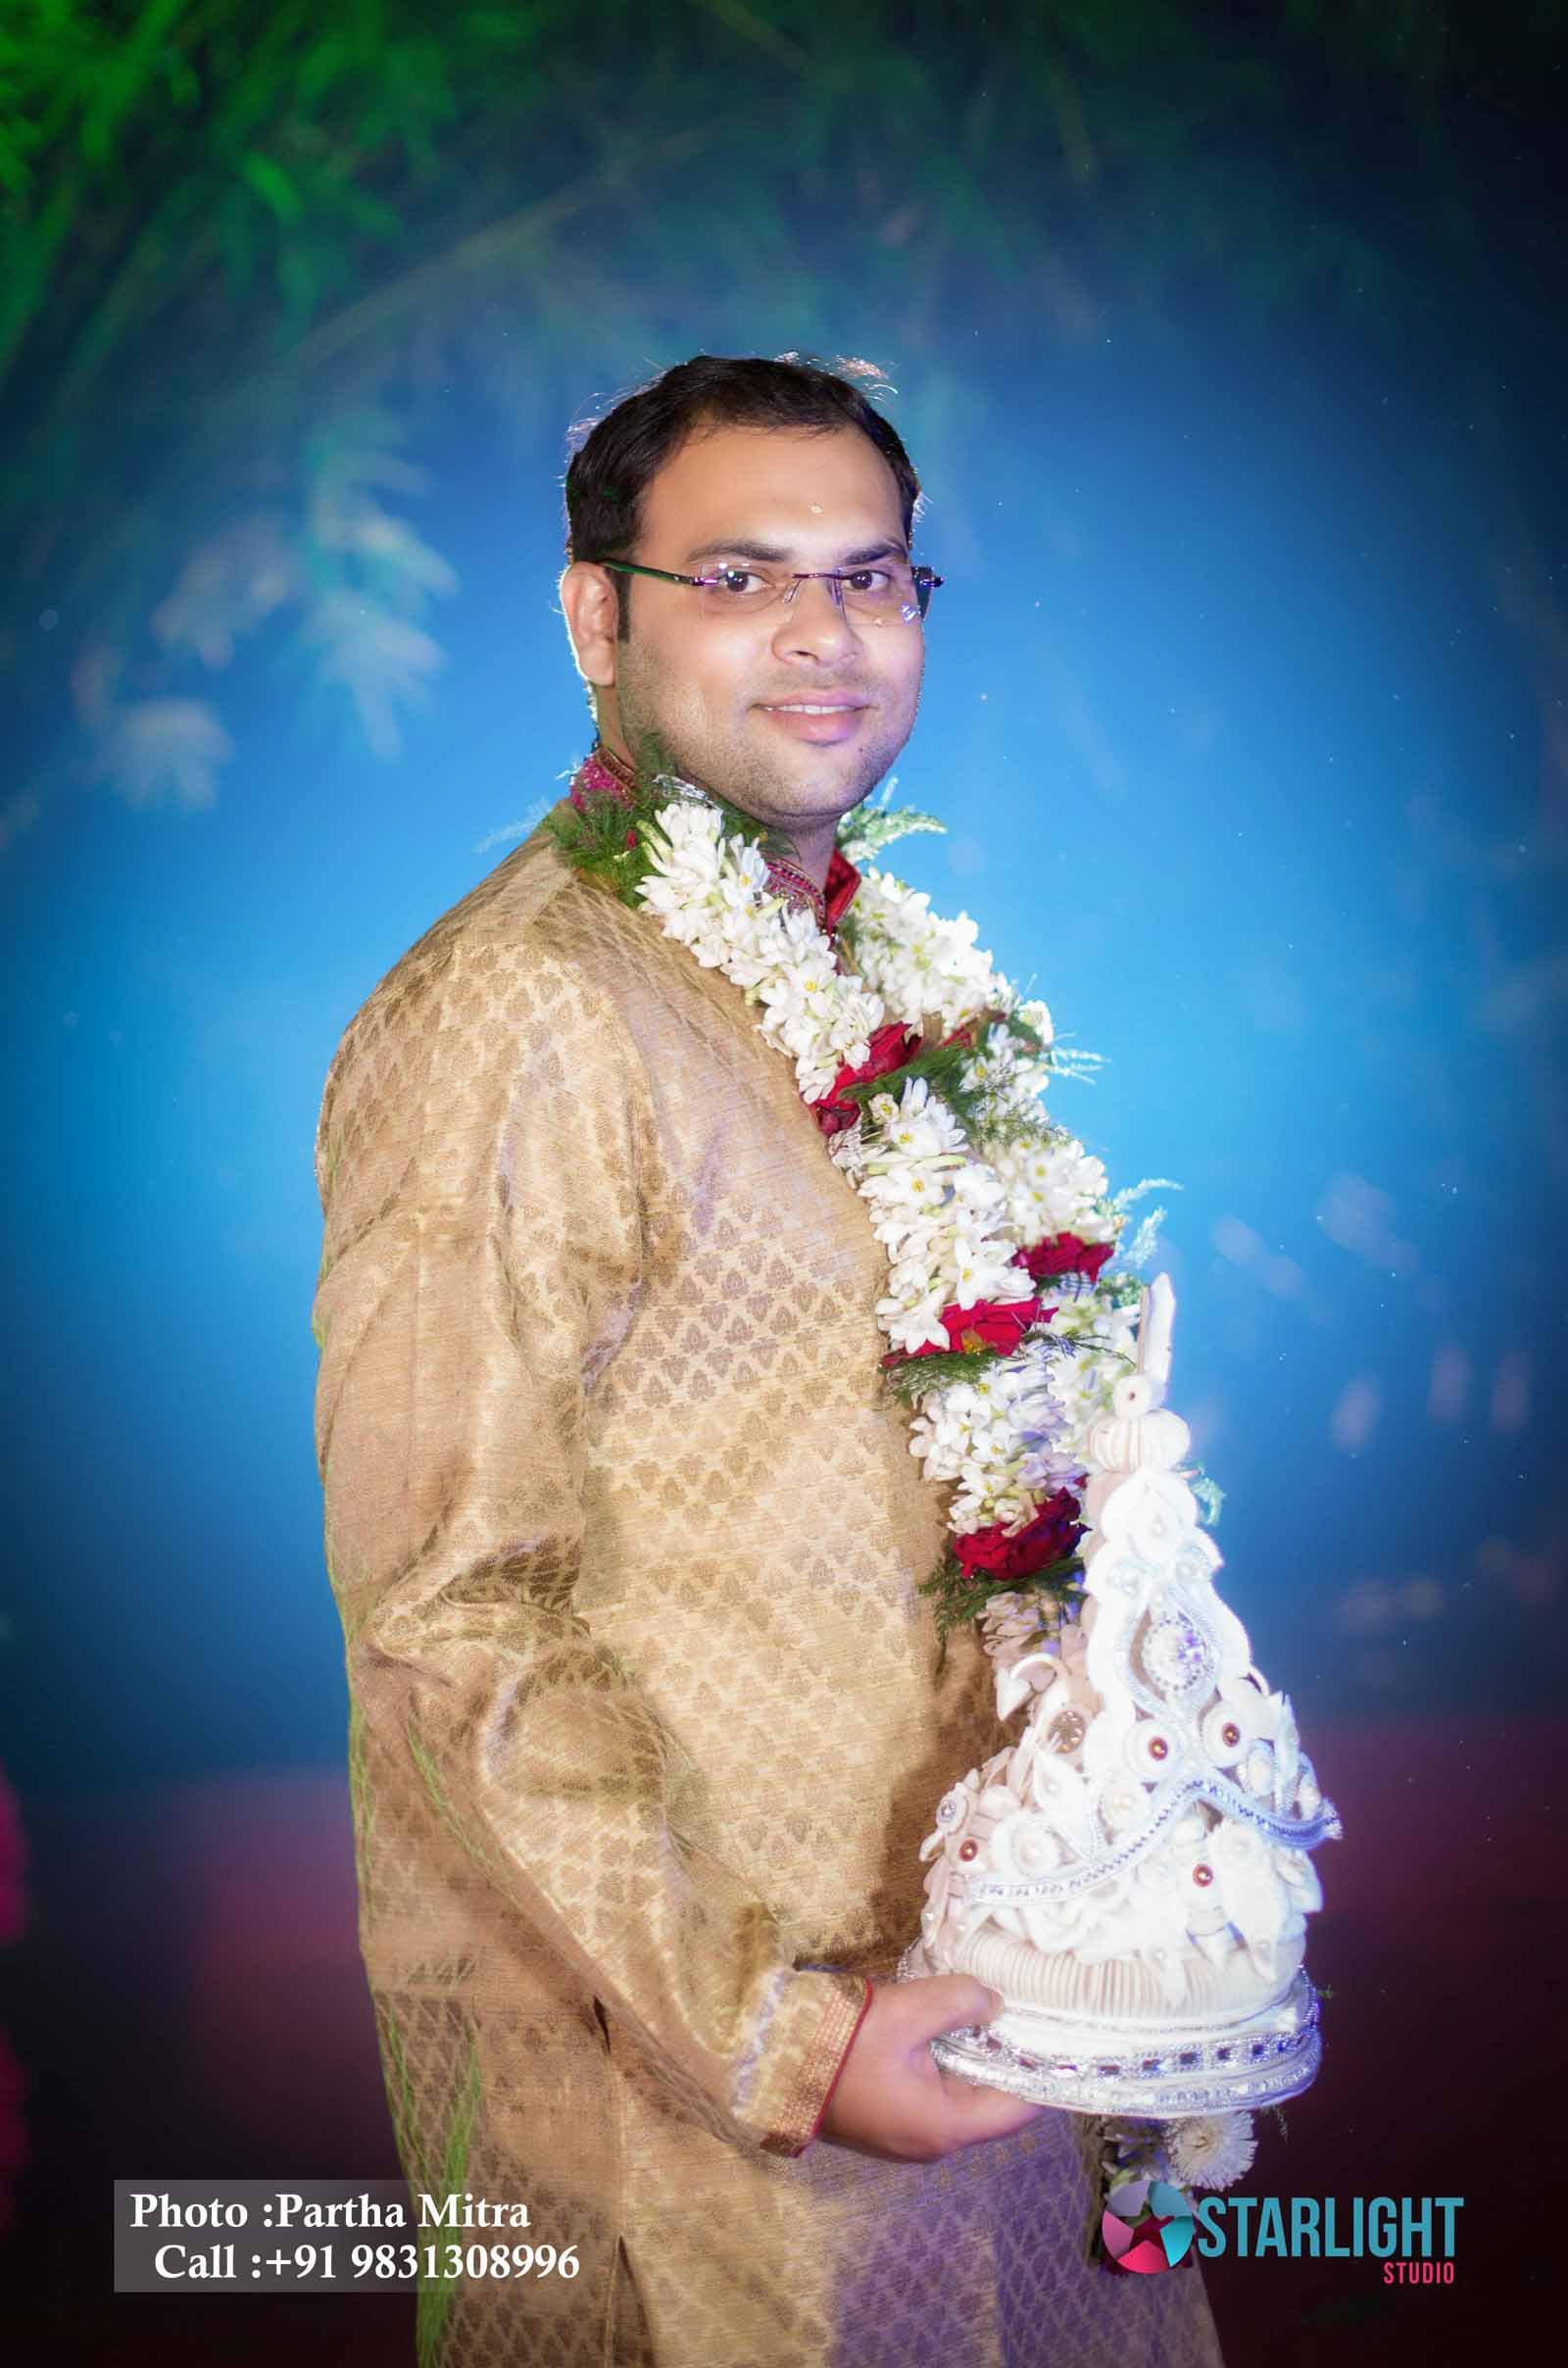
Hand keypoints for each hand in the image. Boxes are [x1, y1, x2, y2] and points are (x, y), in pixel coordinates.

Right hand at [817, 1976, 1050, 2162]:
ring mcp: (905, 2139)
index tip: (1052, 2033)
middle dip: (1002, 2058)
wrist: (772, 2062)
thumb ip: (962, 2002)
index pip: (1019, 2109)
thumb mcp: (910, 2011)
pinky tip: (938, 2031)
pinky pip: (930, 2099)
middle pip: (989, 2103)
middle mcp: (932, 2145)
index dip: (1040, 2071)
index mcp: (946, 2127)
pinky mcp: (885, 2126)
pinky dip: (941, 2067)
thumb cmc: (846, 2042)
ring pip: (957, 2099)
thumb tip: (994, 2004)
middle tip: (1016, 2011)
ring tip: (980, 2014)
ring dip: (968, 2059)